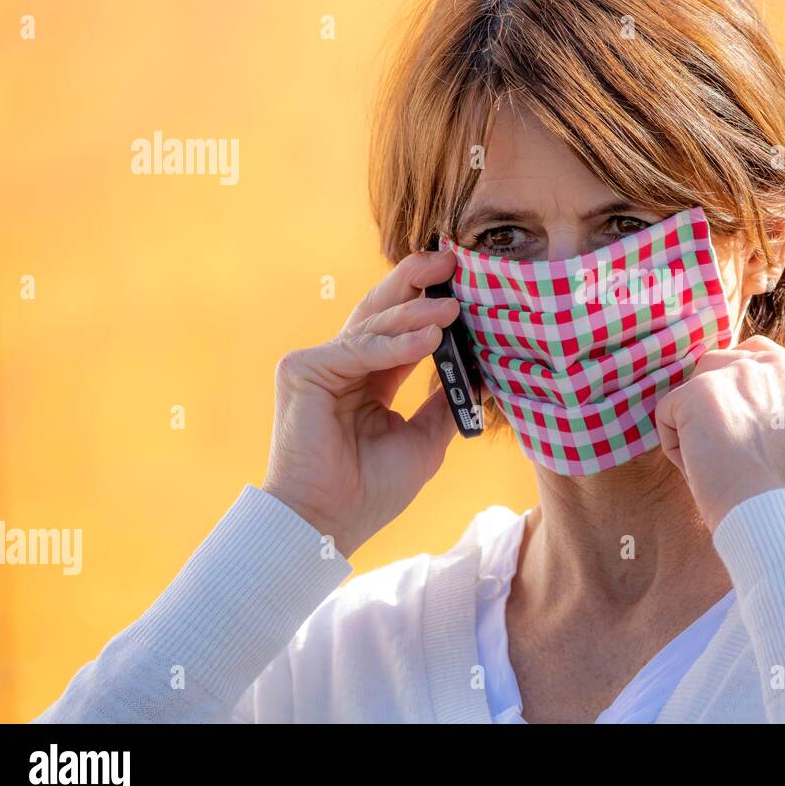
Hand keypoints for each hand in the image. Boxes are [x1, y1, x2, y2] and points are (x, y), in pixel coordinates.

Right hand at [262, 249, 461, 556]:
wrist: (328, 525)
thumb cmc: (370, 491)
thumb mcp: (424, 440)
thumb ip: (445, 402)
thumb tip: (482, 369)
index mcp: (370, 378)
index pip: (403, 330)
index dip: (432, 305)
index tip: (467, 284)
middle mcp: (343, 365)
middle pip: (383, 311)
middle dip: (417, 282)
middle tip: (453, 259)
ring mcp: (320, 364)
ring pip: (373, 325)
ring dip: (416, 313)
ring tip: (454, 306)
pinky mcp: (302, 370)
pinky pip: (358, 349)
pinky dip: (394, 344)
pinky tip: (429, 337)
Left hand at [655, 335, 784, 531]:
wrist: (777, 521)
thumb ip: (773, 410)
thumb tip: (731, 408)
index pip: (756, 358)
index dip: (740, 395)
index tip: (746, 432)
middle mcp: (774, 365)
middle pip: (718, 364)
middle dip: (713, 404)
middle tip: (728, 453)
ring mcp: (735, 375)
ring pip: (693, 387)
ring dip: (695, 423)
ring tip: (716, 464)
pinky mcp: (698, 393)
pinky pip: (668, 413)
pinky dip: (675, 447)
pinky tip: (701, 472)